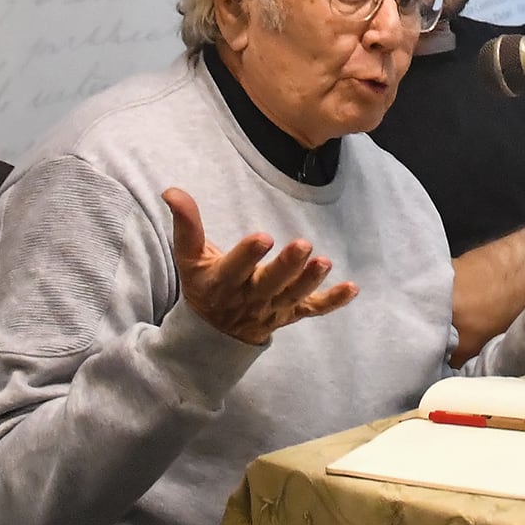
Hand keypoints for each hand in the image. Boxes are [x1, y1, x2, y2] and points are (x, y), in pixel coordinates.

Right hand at [163, 187, 355, 345]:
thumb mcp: (190, 258)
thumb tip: (172, 190)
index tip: (263, 237)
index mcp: (222, 282)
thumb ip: (187, 225)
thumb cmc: (204, 285)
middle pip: (269, 284)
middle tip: (303, 246)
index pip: (234, 269)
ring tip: (325, 262)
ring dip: (310, 281)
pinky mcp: (291, 314)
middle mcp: (248, 298)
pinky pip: (314, 310)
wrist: (213, 334)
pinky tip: (352, 288)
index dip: (247, 255)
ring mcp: (272, 308)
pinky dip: (332, 302)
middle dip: (286, 267)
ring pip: (294, 296)